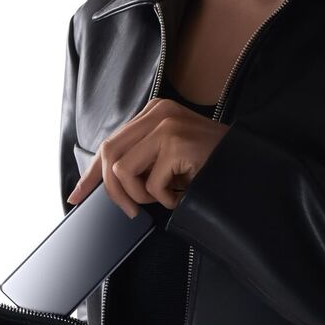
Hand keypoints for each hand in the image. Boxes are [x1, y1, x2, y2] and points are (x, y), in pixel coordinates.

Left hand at [65, 98, 228, 216]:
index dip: (91, 174)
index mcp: (154, 113)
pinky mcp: (177, 144)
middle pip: (109, 155)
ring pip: (123, 171)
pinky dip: (166, 200)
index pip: (111, 143)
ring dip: (141, 196)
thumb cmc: (212, 166)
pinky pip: (151, 185)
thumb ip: (143, 159)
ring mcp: (168, 126)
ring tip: (167, 196)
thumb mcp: (171, 158)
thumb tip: (109, 184)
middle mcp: (158, 114)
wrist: (248, 167)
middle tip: (131, 211)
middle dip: (113, 191)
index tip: (76, 196)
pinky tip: (184, 193)